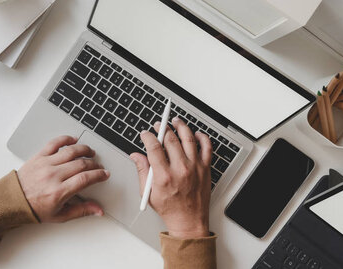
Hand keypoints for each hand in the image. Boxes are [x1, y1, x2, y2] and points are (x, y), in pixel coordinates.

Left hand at [17, 136, 109, 222]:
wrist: (13, 201)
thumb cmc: (35, 208)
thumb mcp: (60, 215)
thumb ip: (81, 211)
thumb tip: (98, 210)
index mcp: (59, 192)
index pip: (85, 179)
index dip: (98, 175)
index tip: (104, 174)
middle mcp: (53, 176)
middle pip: (81, 164)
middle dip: (94, 164)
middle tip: (98, 167)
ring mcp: (46, 164)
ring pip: (71, 151)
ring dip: (84, 150)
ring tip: (90, 153)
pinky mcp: (39, 156)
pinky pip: (54, 143)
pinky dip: (66, 139)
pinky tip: (73, 141)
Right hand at [130, 117, 212, 238]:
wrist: (189, 221)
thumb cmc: (170, 209)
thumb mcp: (148, 193)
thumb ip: (142, 171)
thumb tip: (136, 156)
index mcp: (164, 176)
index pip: (154, 147)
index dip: (148, 136)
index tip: (146, 134)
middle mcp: (180, 169)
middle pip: (171, 139)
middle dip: (162, 128)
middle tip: (159, 125)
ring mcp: (195, 168)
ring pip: (189, 138)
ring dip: (181, 126)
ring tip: (176, 121)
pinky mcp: (205, 169)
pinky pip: (207, 147)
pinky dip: (202, 137)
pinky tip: (195, 134)